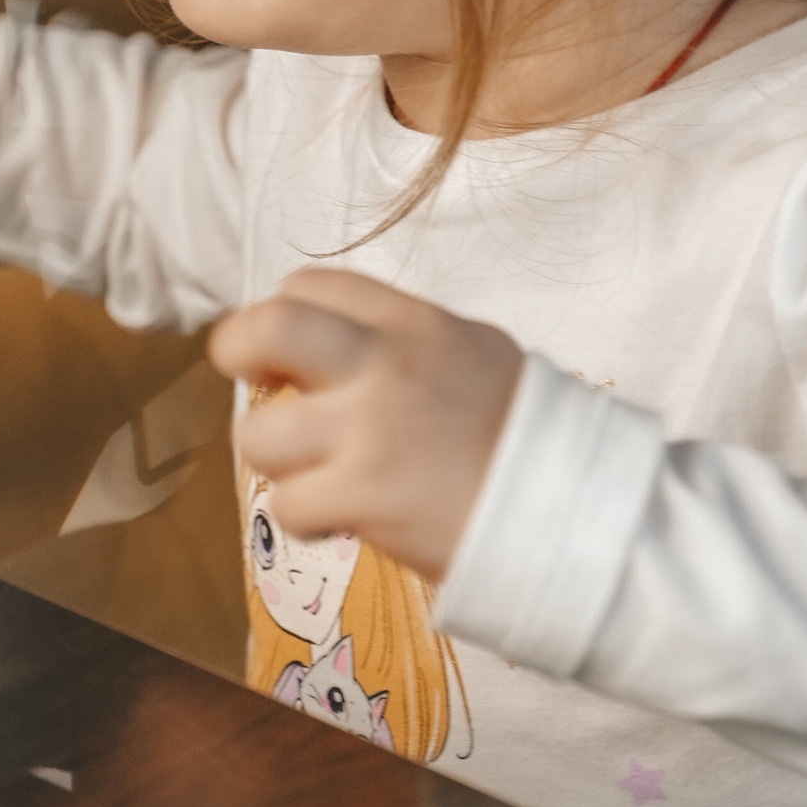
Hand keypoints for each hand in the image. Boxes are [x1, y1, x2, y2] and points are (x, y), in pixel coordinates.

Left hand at [208, 270, 522, 584]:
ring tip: (321, 476)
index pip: (307, 287)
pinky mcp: (362, 496)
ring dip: (280, 463)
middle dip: (239, 353)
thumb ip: (402, 342)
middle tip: (259, 385)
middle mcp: (383, 365)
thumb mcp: (471, 350)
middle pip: (266, 329)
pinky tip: (345, 520)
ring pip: (258, 437)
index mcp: (410, 323)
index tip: (292, 356)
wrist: (568, 503)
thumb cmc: (521, 432)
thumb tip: (337, 346)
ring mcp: (368, 432)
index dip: (284, 319)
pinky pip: (287, 506)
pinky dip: (309, 519)